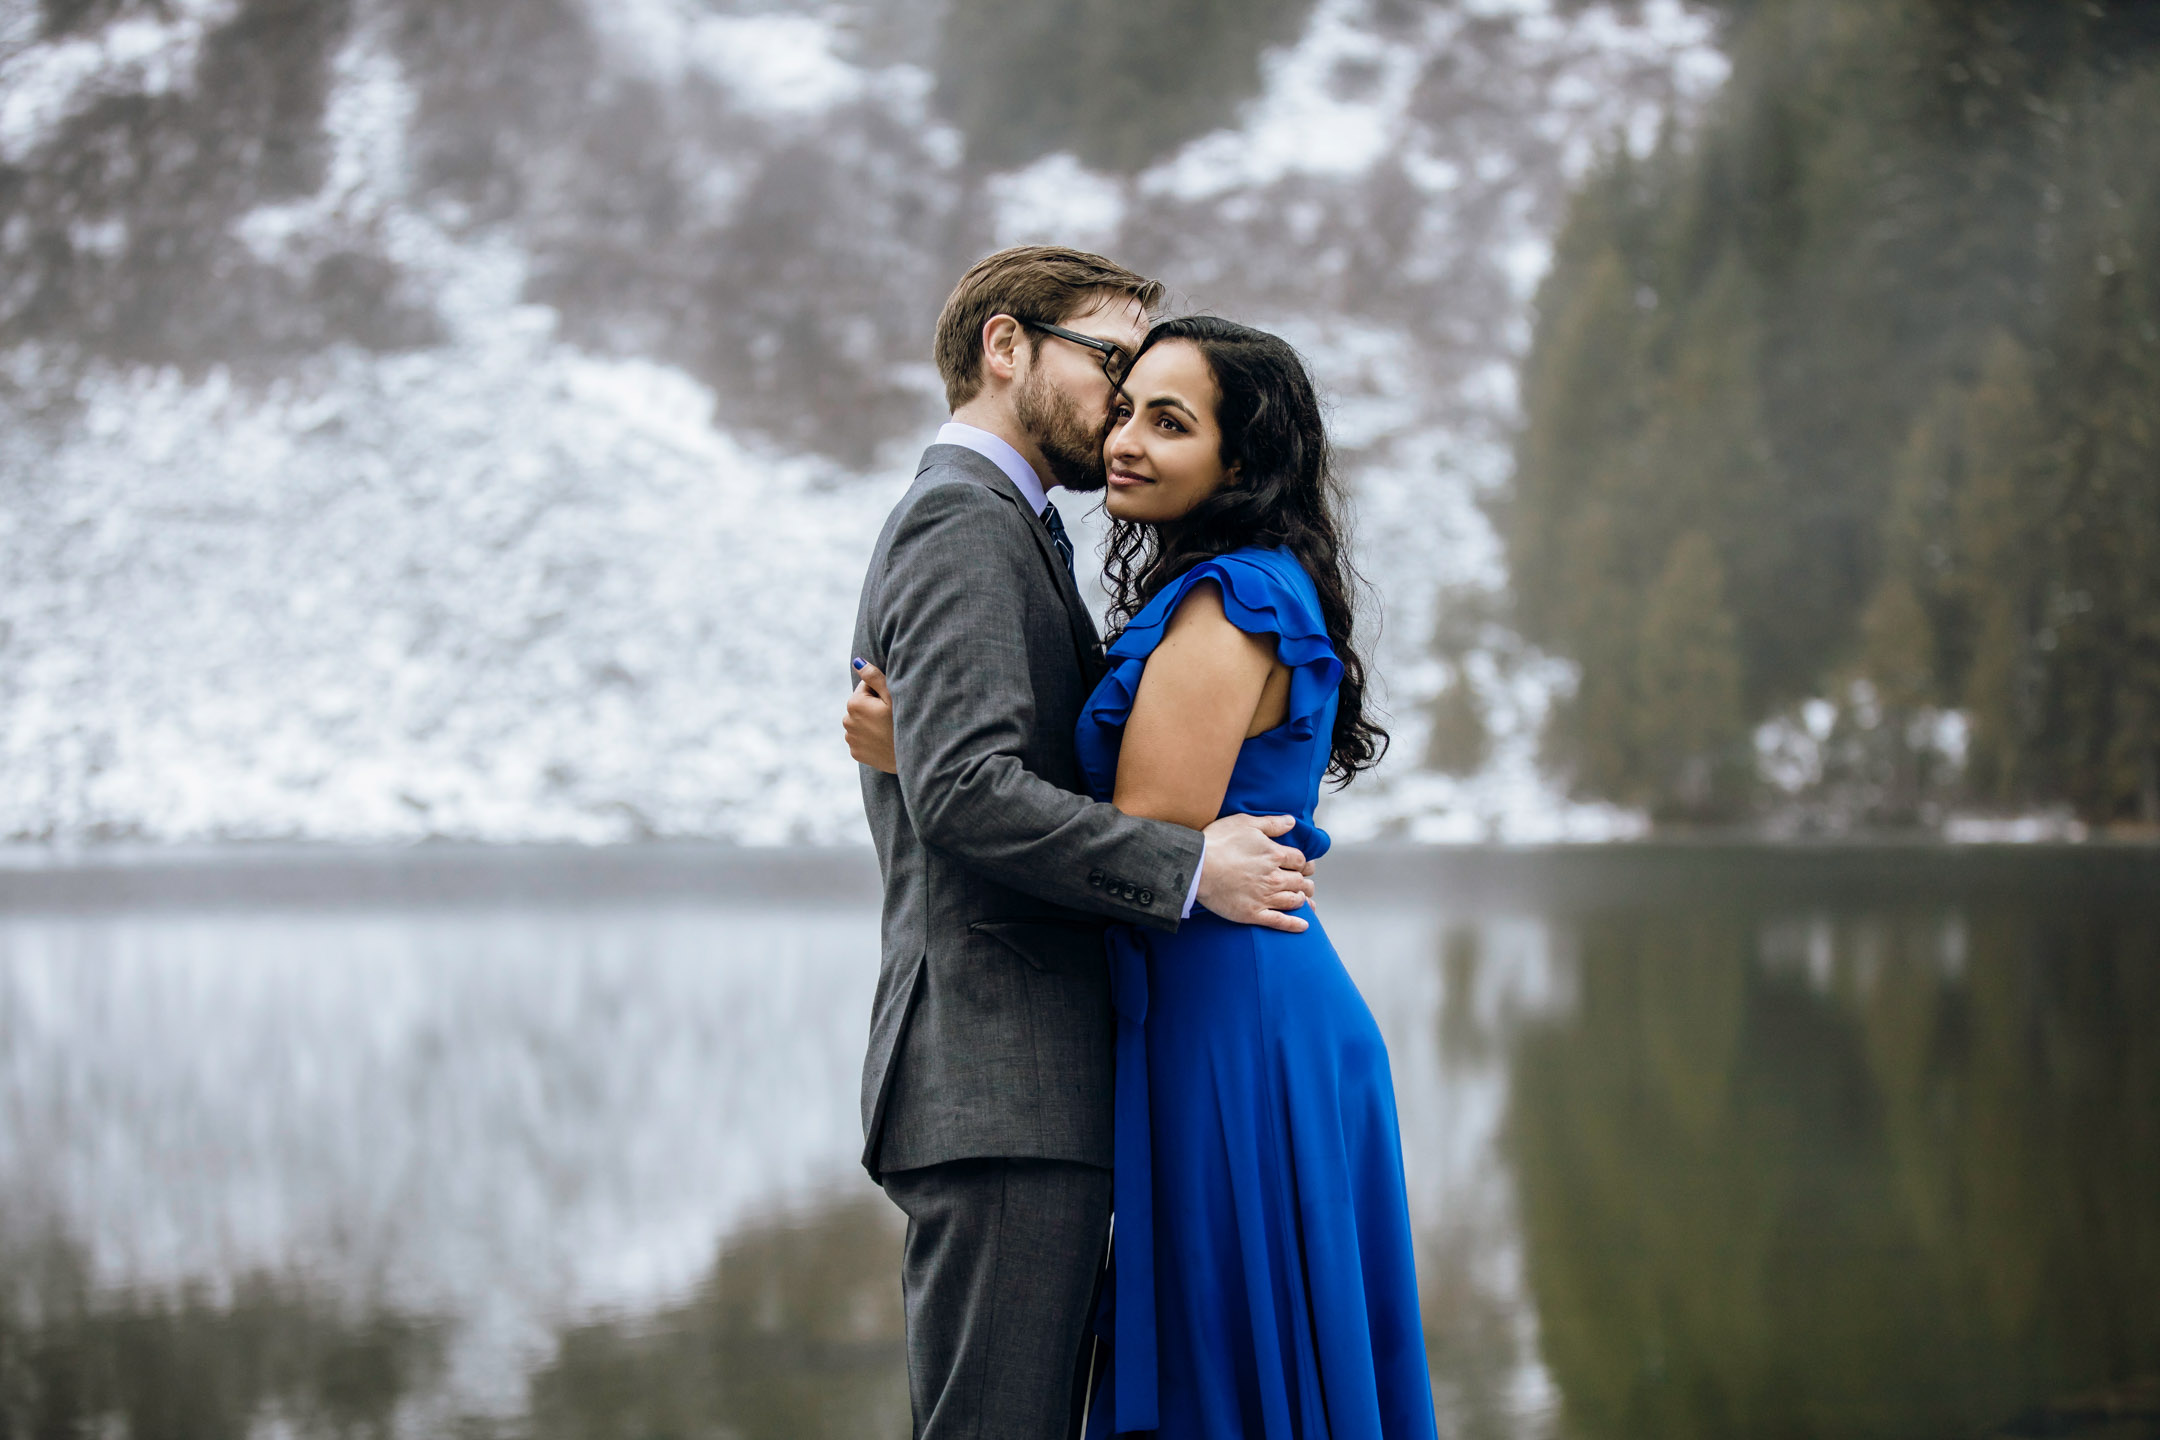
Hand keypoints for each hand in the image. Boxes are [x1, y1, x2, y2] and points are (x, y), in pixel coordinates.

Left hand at [844, 659, 897, 773]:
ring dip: (870, 723)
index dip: (881, 693)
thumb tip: (857, 662)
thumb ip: (873, 677)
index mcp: (854, 703)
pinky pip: (861, 739)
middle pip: (861, 706)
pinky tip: (884, 741)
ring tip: (888, 730)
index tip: (891, 704)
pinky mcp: (856, 753)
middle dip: (873, 708)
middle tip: (891, 718)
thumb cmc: (904, 723)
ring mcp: (851, 739)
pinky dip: (870, 738)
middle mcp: (847, 721)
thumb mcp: (892, 696)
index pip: (865, 688)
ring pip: (860, 722)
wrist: (912, 758)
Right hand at [1197, 813, 1313, 932]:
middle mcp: (1275, 878)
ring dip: (1303, 899)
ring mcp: (1265, 897)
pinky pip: (1280, 921)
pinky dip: (1294, 924)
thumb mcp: (1246, 823)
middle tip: (1305, 882)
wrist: (1196, 867)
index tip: (1303, 864)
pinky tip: (1304, 925)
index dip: (1303, 862)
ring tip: (1304, 899)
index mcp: (1275, 855)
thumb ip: (1271, 823)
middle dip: (1305, 881)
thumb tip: (1291, 822)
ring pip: (1294, 901)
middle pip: (1300, 881)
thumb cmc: (1218, 842)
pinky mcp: (1253, 913)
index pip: (1300, 860)